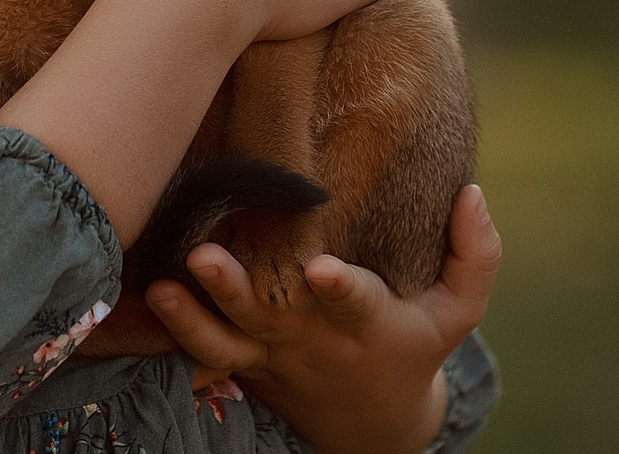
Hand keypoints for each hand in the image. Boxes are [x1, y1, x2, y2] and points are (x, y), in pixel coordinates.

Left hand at [145, 185, 501, 453]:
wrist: (370, 425)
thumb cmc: (413, 346)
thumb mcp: (457, 313)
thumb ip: (476, 256)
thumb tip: (474, 192)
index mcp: (365, 322)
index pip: (353, 301)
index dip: (338, 288)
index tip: (321, 269)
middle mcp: (309, 337)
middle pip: (268, 313)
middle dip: (234, 288)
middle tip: (203, 256)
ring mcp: (268, 350)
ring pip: (223, 338)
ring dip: (190, 313)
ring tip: (164, 285)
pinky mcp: (240, 359)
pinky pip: (201, 351)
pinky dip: (172, 327)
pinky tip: (143, 294)